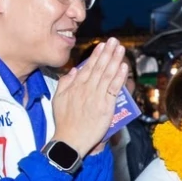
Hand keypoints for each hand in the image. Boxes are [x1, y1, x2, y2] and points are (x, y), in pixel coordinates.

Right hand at [52, 37, 127, 156]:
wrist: (69, 140)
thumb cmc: (64, 122)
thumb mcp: (57, 99)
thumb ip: (64, 83)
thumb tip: (73, 71)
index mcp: (76, 86)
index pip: (88, 67)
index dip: (97, 55)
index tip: (103, 45)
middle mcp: (87, 89)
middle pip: (100, 67)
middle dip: (108, 53)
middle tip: (115, 41)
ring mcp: (97, 97)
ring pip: (108, 75)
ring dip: (115, 60)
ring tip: (121, 49)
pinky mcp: (106, 107)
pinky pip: (114, 89)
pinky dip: (119, 77)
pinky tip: (124, 67)